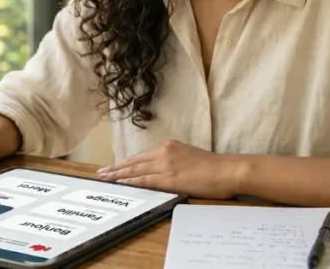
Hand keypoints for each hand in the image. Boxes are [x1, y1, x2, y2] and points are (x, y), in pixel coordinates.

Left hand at [96, 139, 243, 199]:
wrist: (228, 170)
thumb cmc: (214, 167)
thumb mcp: (190, 157)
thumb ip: (175, 161)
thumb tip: (166, 170)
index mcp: (170, 146)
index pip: (142, 156)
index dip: (127, 162)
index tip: (114, 166)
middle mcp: (165, 152)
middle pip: (134, 161)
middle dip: (116, 168)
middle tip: (101, 173)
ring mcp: (166, 164)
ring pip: (136, 170)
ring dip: (119, 175)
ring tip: (105, 178)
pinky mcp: (170, 177)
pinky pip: (146, 180)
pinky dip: (132, 182)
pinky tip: (121, 184)